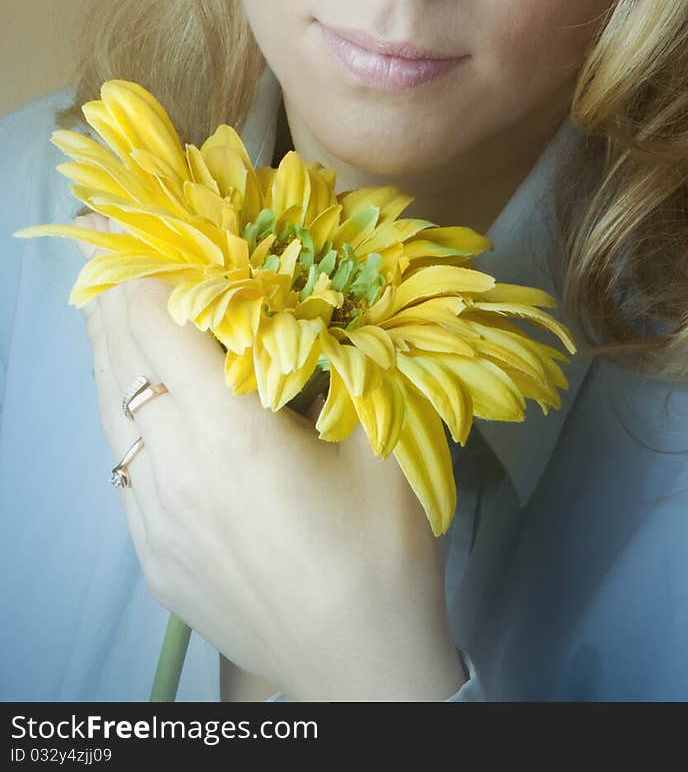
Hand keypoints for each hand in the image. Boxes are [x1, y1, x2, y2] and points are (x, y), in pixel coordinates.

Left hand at [72, 212, 465, 700]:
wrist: (359, 669)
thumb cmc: (382, 550)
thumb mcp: (382, 440)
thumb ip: (348, 359)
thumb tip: (328, 290)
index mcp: (228, 431)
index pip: (158, 318)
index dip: (146, 260)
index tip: (143, 215)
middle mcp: (171, 464)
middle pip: (118, 354)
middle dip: (117, 287)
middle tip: (115, 234)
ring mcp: (150, 514)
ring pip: (108, 406)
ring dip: (111, 345)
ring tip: (115, 297)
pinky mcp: (149, 551)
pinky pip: (121, 458)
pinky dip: (123, 408)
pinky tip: (144, 394)